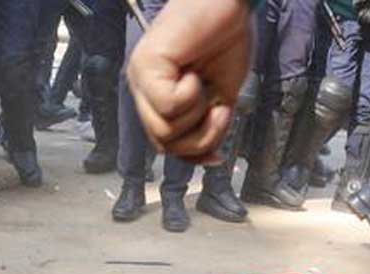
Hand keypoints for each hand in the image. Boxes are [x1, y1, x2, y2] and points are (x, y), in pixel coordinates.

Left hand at [127, 0, 251, 163]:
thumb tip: (210, 161)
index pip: (166, 145)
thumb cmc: (225, 39)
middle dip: (200, 138)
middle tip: (220, 110)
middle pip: (163, 145)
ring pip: (164, 131)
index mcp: (157, 97)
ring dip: (197, 115)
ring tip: (206, 87)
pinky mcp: (145, 65)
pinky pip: (168, 105)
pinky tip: (194, 74)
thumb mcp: (220, 98)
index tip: (219, 154)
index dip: (194, 153)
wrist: (230, 2)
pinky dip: (190, 95)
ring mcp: (140, 77)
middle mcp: (143, 89)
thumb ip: (210, 130)